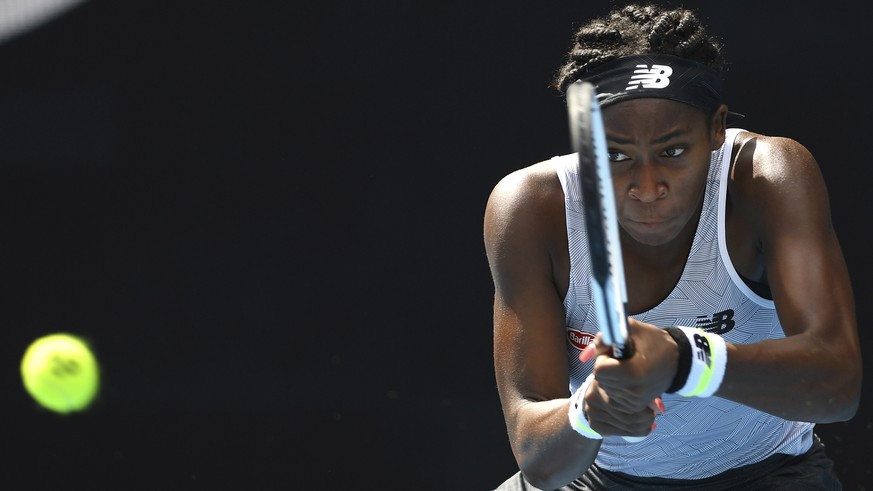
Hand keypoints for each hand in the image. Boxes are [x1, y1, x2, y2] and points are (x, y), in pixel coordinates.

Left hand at [579, 318, 675, 436]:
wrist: (677, 360)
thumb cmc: (653, 342)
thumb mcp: (631, 329)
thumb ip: (606, 336)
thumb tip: (589, 352)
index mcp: (634, 372)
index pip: (600, 370)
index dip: (603, 358)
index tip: (615, 353)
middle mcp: (635, 390)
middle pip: (601, 380)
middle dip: (606, 368)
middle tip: (621, 360)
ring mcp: (636, 401)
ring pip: (605, 390)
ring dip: (611, 378)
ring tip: (627, 369)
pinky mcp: (636, 406)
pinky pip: (613, 398)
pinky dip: (615, 387)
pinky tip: (627, 379)